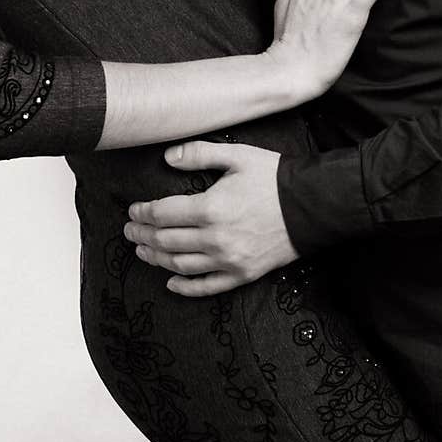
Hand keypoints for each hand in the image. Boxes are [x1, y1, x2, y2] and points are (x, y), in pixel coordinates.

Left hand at [124, 141, 297, 295]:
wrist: (312, 206)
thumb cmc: (274, 178)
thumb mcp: (237, 156)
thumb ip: (199, 154)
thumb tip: (167, 157)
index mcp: (210, 208)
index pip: (163, 214)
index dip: (143, 212)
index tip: (133, 210)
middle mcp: (215, 239)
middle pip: (166, 241)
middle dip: (143, 235)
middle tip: (129, 230)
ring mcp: (229, 260)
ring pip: (180, 265)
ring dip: (156, 258)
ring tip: (142, 250)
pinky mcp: (242, 274)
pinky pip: (207, 287)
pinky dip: (185, 287)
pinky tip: (170, 282)